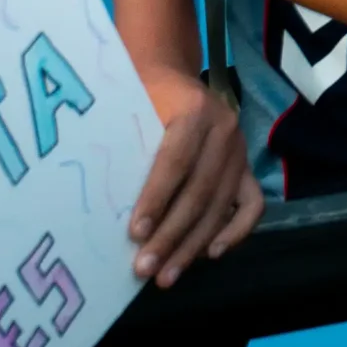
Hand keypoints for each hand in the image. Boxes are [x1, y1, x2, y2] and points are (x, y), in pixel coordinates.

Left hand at [130, 68, 263, 289]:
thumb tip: (93, 197)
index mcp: (195, 110)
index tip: (135, 234)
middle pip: (200, 191)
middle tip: (144, 269)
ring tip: (167, 276)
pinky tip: (212, 255)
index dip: (157, 198)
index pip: (176, 161)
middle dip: (172, 235)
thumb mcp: (127, 105)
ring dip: (194, 245)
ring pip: (222, 205)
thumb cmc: (138, 92)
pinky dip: (237, 232)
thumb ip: (122, 143)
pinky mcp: (245, 167)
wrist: (167, 70)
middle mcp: (224, 131)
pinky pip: (252, 204)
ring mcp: (239, 151)